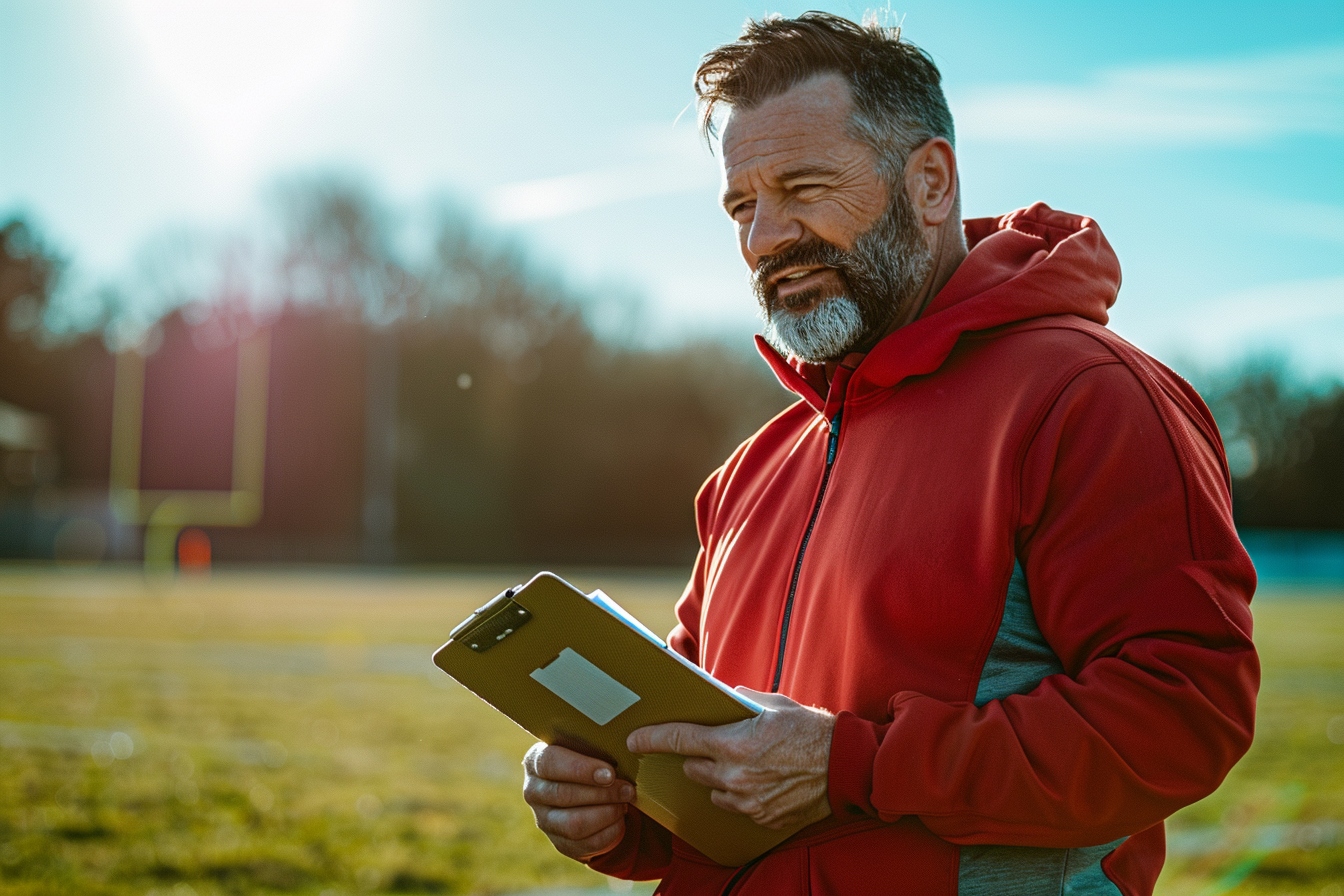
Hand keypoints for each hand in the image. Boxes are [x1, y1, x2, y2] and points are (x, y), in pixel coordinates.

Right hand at [522, 742, 634, 859]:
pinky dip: (609, 832)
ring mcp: (544, 820)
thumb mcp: (588, 748)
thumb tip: (625, 747)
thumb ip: (595, 746)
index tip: (609, 773)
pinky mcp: (560, 843)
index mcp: (536, 761)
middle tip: (627, 790)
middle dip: (602, 794)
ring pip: (574, 824)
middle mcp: (534, 791)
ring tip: (624, 804)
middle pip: (564, 795)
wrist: (588, 791)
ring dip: (606, 814)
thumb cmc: (589, 761)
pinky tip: (620, 819)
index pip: (550, 763)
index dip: (581, 769)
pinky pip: (586, 844)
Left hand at [627, 688, 834, 829]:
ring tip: (747, 764)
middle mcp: (735, 776)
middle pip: (693, 768)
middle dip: (698, 757)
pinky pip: (736, 806)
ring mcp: (747, 801)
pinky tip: (763, 781)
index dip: (652, 738)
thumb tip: (721, 696)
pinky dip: (742, 795)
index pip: (679, 739)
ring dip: (720, 778)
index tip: (635, 739)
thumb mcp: (773, 704)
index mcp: (734, 743)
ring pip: (713, 790)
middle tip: (719, 746)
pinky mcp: (761, 818)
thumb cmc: (811, 730)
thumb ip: (740, 700)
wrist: (846, 765)